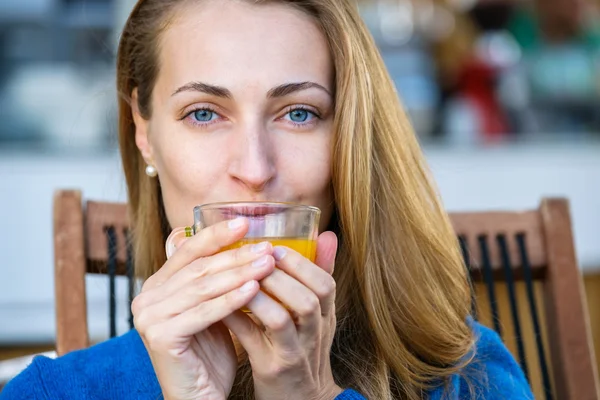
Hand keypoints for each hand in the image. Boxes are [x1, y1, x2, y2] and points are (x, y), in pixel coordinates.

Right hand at [131, 218, 275, 399]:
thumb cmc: (211, 353)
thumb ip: (219, 278)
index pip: (189, 251)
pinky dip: (231, 299)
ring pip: (203, 287)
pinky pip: (204, 312)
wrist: (200, 397)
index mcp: (158, 285)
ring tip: (269, 263)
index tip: (246, 222)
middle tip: (267, 246)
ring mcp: (149, 317)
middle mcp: (147, 297)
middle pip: (199, 267)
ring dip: (240, 272)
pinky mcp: (160, 336)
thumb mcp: (216, 307)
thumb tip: (243, 239)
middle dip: (236, 254)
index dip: (217, 234)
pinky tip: (255, 289)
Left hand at [223, 231, 342, 399]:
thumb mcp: (320, 314)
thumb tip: (326, 234)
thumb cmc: (305, 346)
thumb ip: (320, 275)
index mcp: (326, 317)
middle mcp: (314, 334)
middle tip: (256, 258)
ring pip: (280, 320)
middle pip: (308, 301)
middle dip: (281, 275)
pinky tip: (223, 303)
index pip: (327, 285)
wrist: (302, 399)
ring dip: (259, 295)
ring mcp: (293, 353)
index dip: (303, 264)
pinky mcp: (271, 369)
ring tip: (241, 278)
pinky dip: (237, 318)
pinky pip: (251, 340)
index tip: (277, 248)